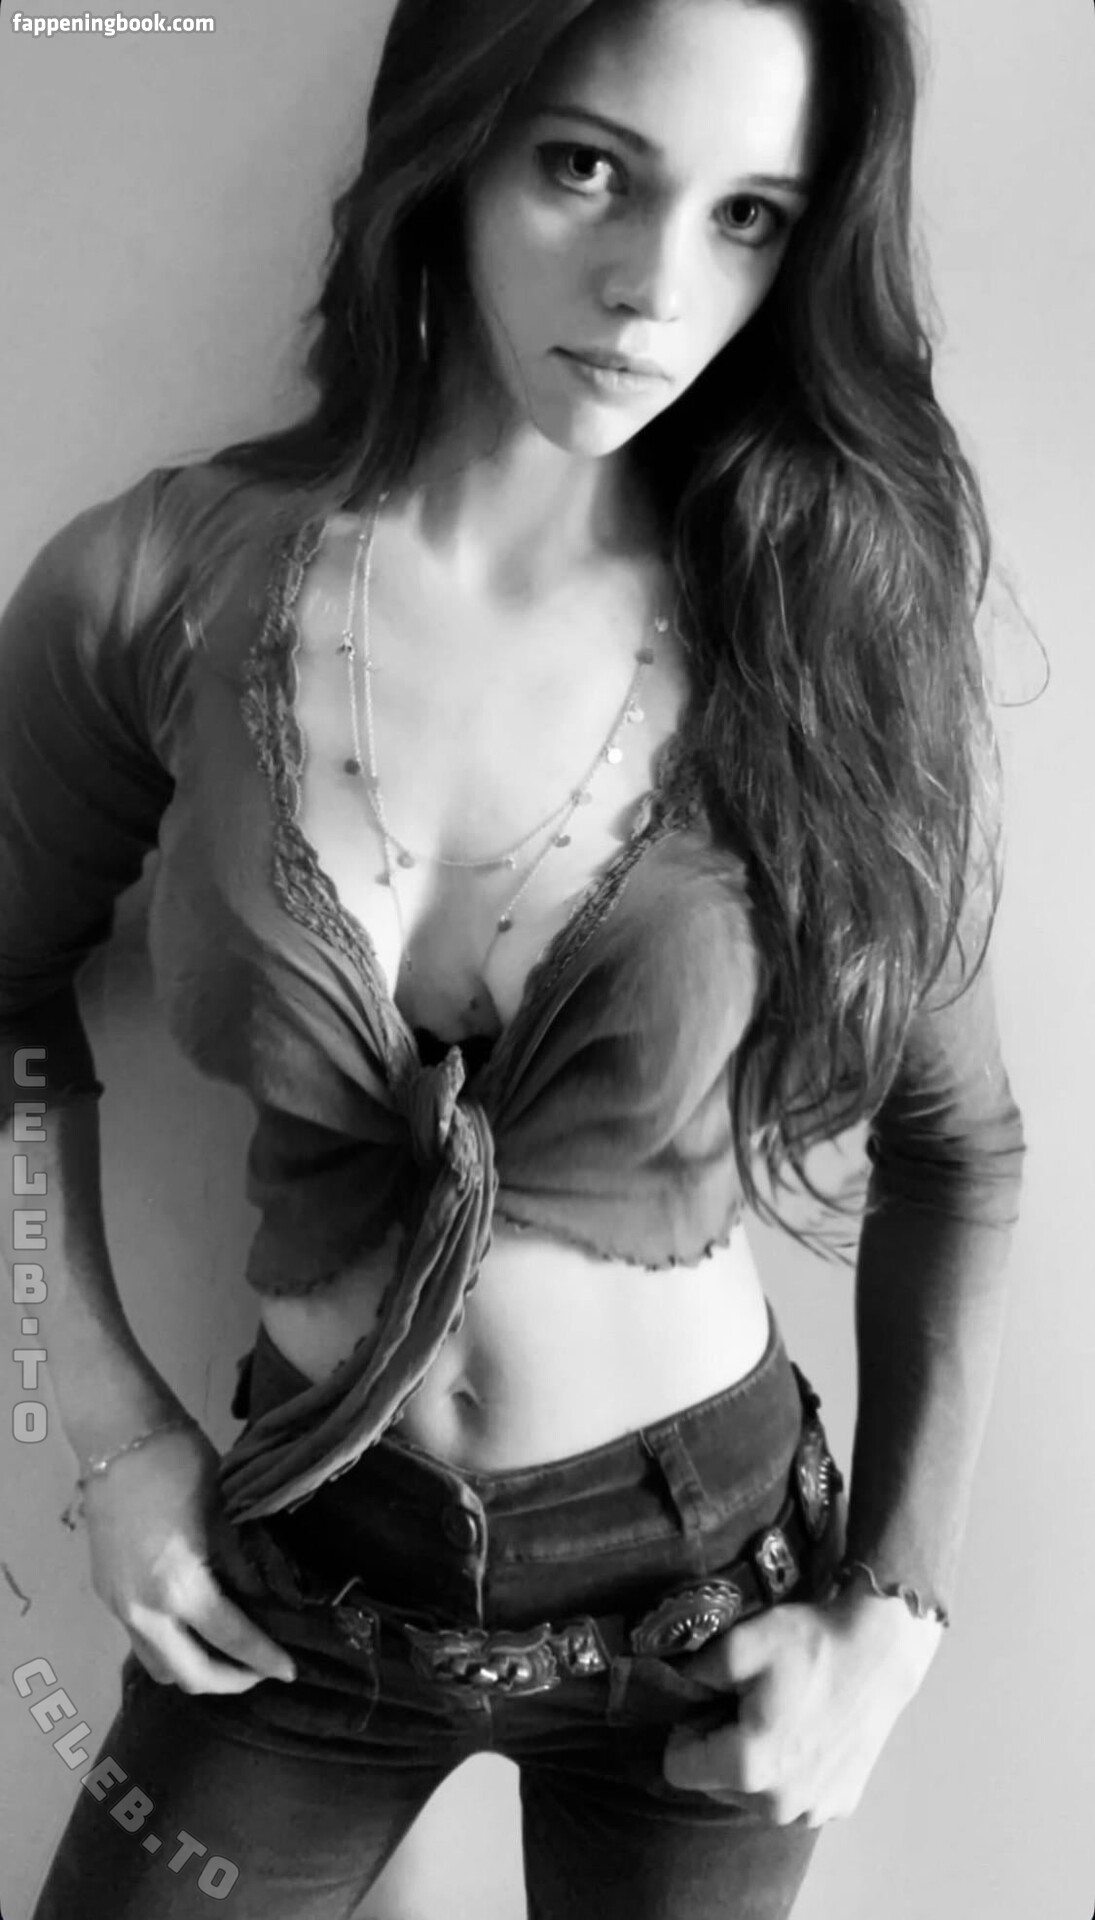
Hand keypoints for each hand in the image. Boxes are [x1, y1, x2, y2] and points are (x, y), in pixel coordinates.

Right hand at [82, 1421, 298, 1694]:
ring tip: (228, 1650)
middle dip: (230, 1680)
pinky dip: (171, 1646)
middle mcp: (144, 1611)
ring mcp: (118, 1607)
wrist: (117, 1438)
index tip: (291, 1670)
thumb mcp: (224, 1515)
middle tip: (261, 1668)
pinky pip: (142, 1640)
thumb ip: (244, 1566)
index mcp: (179, 1588)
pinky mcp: (106, 1595)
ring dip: (195, 1669)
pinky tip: (194, 1624)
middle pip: (189, 1674)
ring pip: (159, 1665)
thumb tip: (269, 1602)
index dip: (265, 1658)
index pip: (231, 1640)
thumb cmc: (179, 1465)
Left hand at [661, 1585, 943, 1826]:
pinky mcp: (839, 1805)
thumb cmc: (809, 1645)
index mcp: (748, 1768)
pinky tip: (810, 1731)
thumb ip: (695, 1672)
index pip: (676, 1767)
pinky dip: (791, 1770)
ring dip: (756, 1761)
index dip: (687, 1728)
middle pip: (715, 1783)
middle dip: (722, 1745)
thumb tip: (677, 1687)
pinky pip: (792, 1795)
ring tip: (782, 1715)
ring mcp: (813, 1811)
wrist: (880, 1651)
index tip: (712, 1702)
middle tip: (750, 1702)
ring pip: (753, 1795)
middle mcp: (779, 1806)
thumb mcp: (739, 1643)